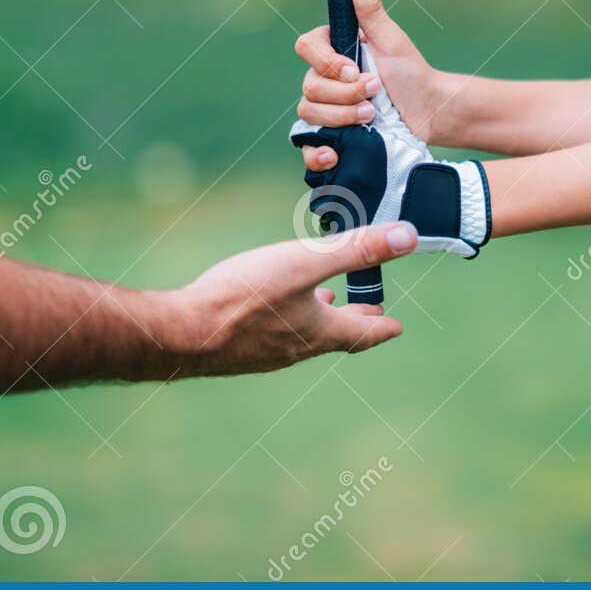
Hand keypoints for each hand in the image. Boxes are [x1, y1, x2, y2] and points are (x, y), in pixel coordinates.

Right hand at [167, 222, 414, 375]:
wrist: (182, 334)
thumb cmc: (244, 298)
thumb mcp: (306, 263)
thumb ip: (355, 250)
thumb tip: (408, 238)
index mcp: (319, 331)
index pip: (363, 334)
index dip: (383, 327)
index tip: (398, 326)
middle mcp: (297, 347)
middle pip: (336, 335)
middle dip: (356, 321)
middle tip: (372, 313)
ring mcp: (267, 351)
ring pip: (305, 334)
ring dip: (322, 318)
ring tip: (326, 301)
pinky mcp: (240, 348)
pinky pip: (276, 332)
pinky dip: (289, 318)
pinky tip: (274, 305)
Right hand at [295, 0, 449, 175]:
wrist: (429, 112)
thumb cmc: (411, 71)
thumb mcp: (391, 38)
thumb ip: (369, 7)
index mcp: (332, 50)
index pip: (306, 48)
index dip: (326, 62)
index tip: (353, 69)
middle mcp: (323, 79)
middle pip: (309, 86)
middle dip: (344, 94)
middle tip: (374, 94)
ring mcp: (325, 109)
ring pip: (309, 114)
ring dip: (341, 117)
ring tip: (371, 117)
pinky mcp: (332, 137)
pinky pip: (308, 147)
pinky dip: (316, 152)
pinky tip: (334, 154)